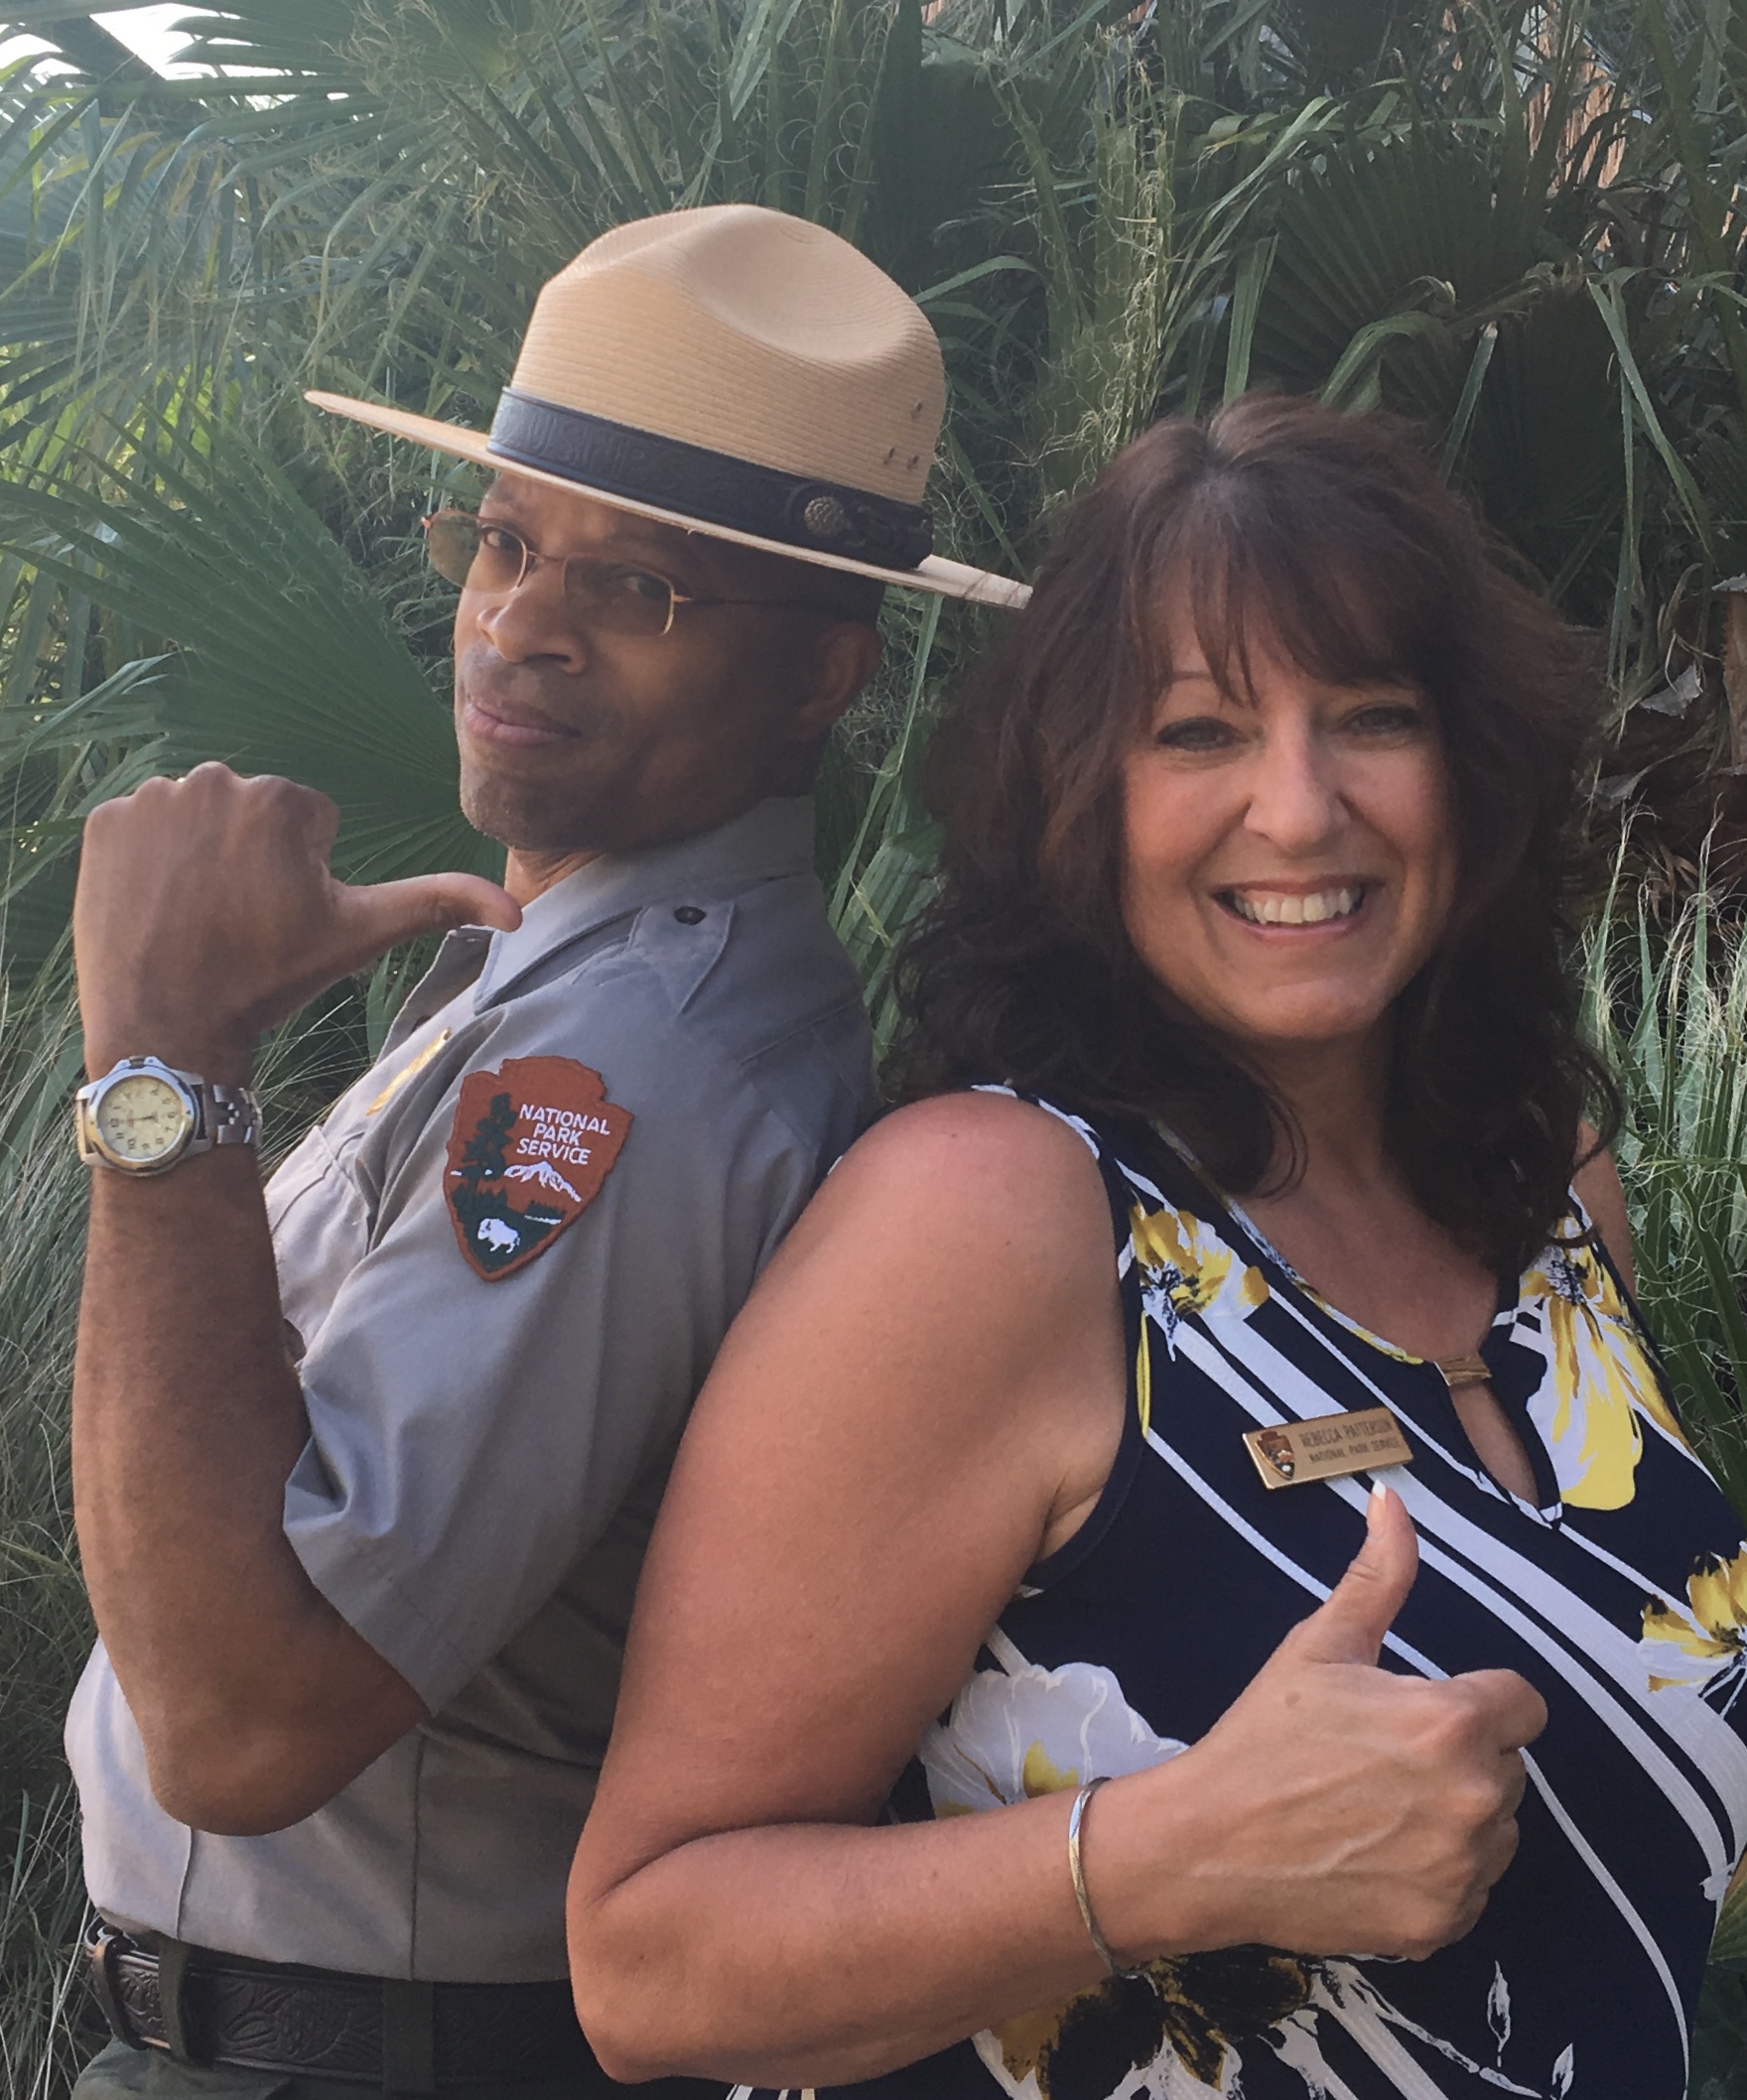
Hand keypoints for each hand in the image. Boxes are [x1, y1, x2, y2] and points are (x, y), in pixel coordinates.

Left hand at [75, 764, 520, 1080]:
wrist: (167, 1025)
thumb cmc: (269, 979)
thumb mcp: (359, 937)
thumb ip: (439, 905)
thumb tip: (520, 914)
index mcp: (282, 802)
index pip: (306, 823)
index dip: (299, 876)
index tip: (277, 920)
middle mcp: (214, 781)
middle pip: (249, 815)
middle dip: (249, 859)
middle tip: (238, 923)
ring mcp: (152, 799)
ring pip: (197, 819)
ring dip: (200, 857)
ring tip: (196, 917)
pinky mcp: (103, 822)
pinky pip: (142, 828)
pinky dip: (149, 861)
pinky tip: (156, 906)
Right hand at [1121, 1486, 1546, 1961]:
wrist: (1207, 1845)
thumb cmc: (1264, 1738)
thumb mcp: (1320, 1645)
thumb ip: (1377, 1575)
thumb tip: (1392, 1500)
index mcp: (1452, 1721)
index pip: (1522, 1704)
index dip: (1474, 1701)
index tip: (1420, 1711)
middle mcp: (1475, 1797)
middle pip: (1508, 1766)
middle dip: (1461, 1756)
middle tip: (1383, 1759)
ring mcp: (1463, 1870)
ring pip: (1496, 1830)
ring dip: (1457, 1817)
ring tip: (1378, 1809)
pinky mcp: (1444, 1924)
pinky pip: (1471, 1888)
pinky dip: (1438, 1875)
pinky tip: (1376, 1856)